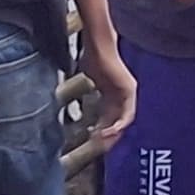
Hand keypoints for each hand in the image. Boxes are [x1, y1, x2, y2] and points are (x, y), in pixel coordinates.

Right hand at [82, 38, 139, 153]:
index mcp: (114, 94)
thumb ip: (84, 93)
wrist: (99, 47)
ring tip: (103, 141)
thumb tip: (64, 101)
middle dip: (110, 135)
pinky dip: (119, 124)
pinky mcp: (130, 91)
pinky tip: (109, 130)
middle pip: (119, 121)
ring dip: (115, 132)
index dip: (103, 129)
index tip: (92, 138)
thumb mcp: (88, 82)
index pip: (111, 117)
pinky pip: (127, 113)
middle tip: (99, 146)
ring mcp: (129, 93)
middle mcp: (124, 95)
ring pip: (125, 120)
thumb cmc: (92, 59)